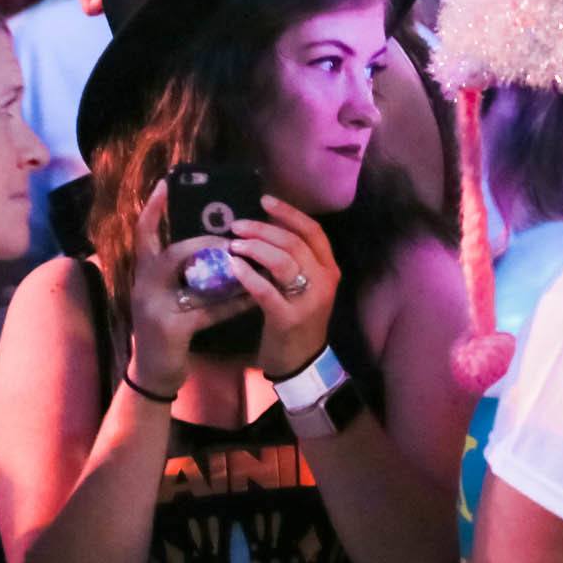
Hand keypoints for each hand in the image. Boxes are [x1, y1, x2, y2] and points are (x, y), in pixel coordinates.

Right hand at [126, 181, 254, 391]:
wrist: (153, 374)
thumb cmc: (165, 331)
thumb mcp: (171, 297)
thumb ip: (188, 274)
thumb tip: (225, 249)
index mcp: (144, 273)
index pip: (143, 233)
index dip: (153, 208)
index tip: (165, 183)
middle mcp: (144, 285)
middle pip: (169, 252)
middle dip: (200, 243)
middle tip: (230, 240)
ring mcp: (154, 307)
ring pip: (187, 278)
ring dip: (218, 269)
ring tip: (242, 260)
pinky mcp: (170, 329)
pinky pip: (206, 311)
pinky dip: (229, 304)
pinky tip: (250, 299)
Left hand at [225, 196, 340, 379]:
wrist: (302, 362)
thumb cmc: (296, 318)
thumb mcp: (303, 285)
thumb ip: (291, 259)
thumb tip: (263, 226)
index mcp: (328, 269)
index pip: (313, 231)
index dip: (289, 213)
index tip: (264, 201)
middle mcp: (324, 280)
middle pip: (294, 243)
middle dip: (263, 229)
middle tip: (237, 224)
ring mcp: (309, 300)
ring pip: (284, 262)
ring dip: (256, 248)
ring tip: (234, 244)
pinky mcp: (289, 319)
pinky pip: (267, 291)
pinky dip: (249, 276)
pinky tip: (233, 267)